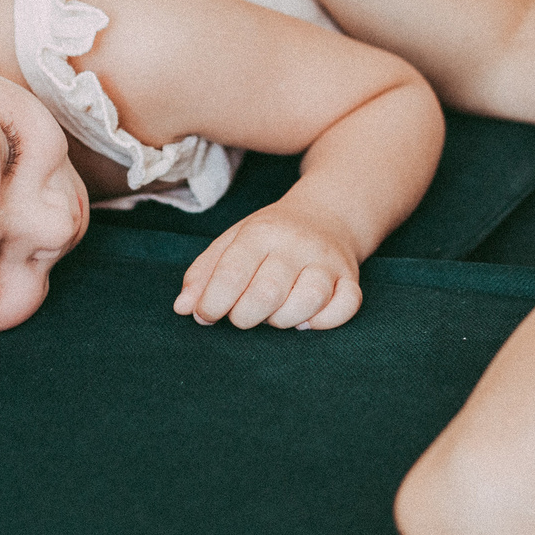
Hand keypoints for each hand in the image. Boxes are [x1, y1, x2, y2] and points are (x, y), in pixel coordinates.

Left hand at [176, 202, 366, 330]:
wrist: (326, 214)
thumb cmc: (271, 236)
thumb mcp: (232, 241)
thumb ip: (204, 273)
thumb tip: (184, 308)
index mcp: (262, 232)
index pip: (232, 273)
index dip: (212, 303)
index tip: (207, 314)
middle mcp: (297, 244)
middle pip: (268, 293)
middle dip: (245, 317)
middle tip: (242, 315)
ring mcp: (328, 261)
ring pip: (308, 301)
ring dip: (283, 321)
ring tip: (274, 314)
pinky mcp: (351, 278)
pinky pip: (346, 306)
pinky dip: (325, 321)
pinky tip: (307, 319)